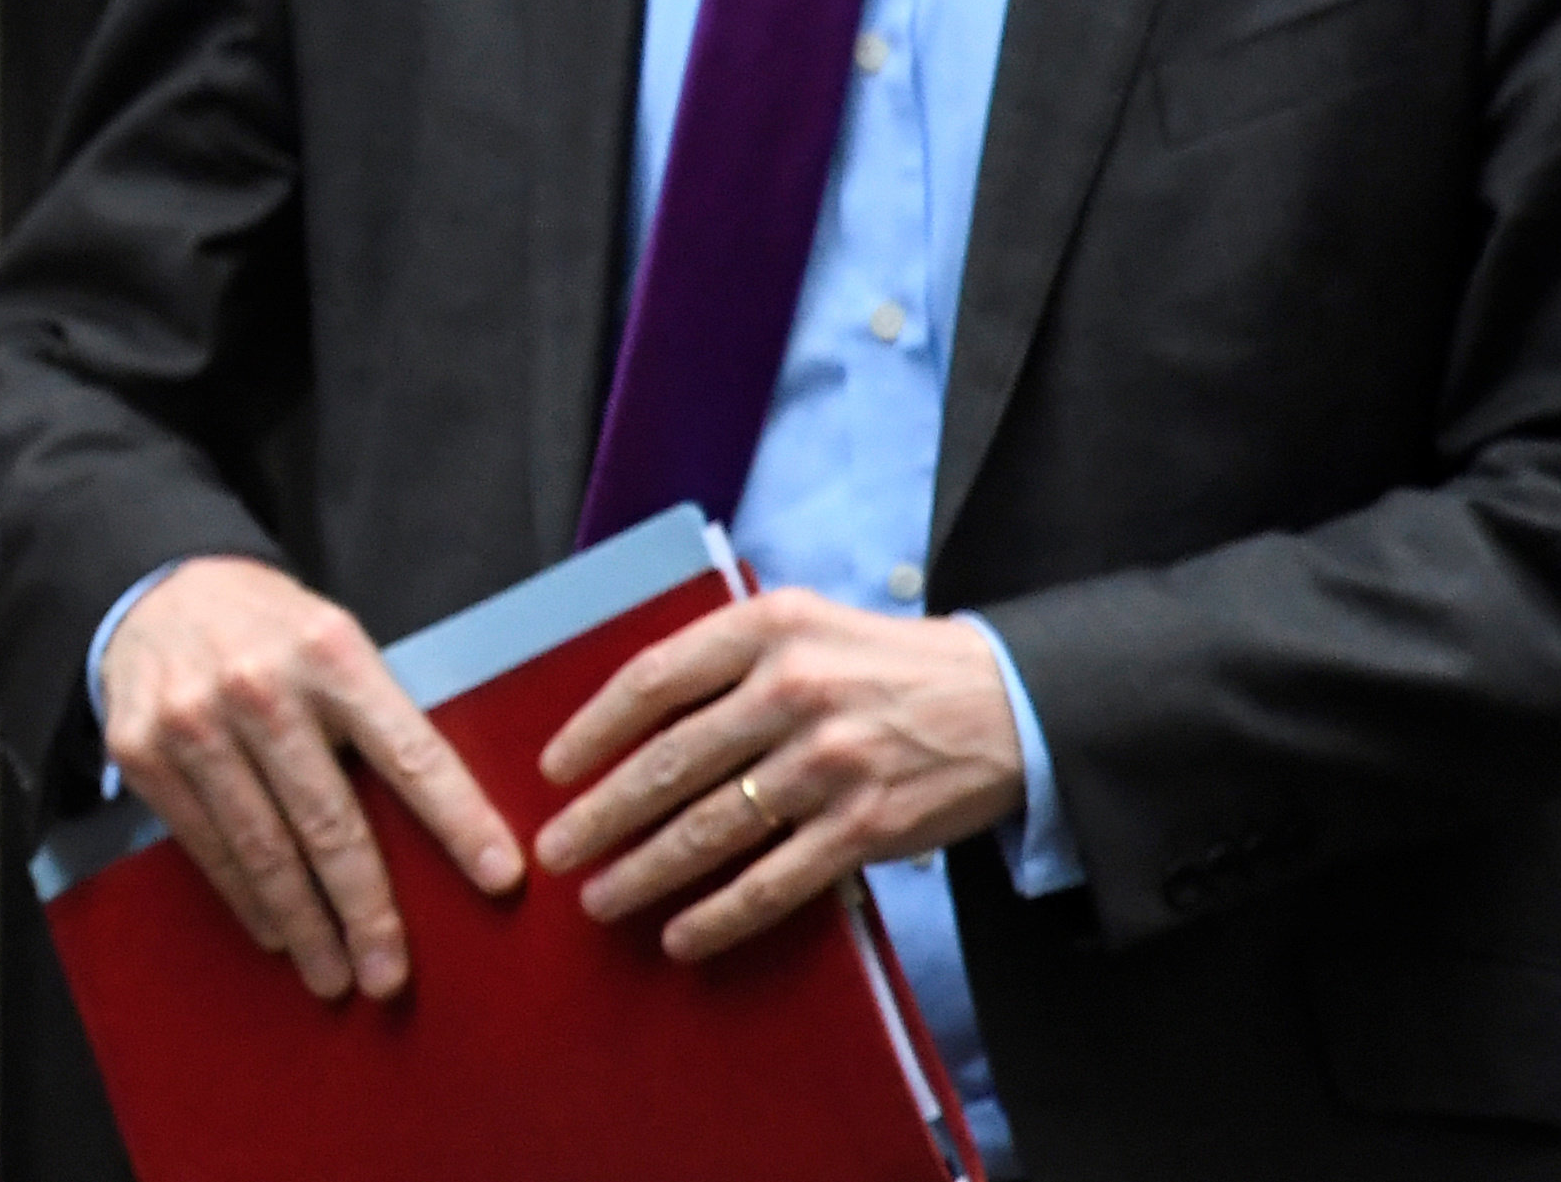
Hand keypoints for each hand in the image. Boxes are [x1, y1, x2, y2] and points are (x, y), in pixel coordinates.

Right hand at [98, 556, 523, 1000]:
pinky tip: (275, 931)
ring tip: (336, 978)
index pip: (408, 752)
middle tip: (391, 978)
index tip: (502, 879)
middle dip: (368, 911)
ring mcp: (194, 721)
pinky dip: (247, 899)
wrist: (155, 589)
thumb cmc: (270, 632)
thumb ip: (377, 718)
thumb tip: (446, 829)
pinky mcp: (142, 752)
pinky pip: (206, 846)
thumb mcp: (335, 643)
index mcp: (330, 653)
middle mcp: (260, 687)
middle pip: (329, 823)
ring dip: (306, 926)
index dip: (458, 820)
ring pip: (264, 849)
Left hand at [533, 589, 1025, 961]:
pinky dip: (720, 915)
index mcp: (766, 629)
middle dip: (602, 815)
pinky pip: (774, 882)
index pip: (655, 680)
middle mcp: (793, 690)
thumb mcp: (803, 625)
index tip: (553, 770)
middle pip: (670, 762)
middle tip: (555, 851)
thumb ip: (725, 656)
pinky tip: (681, 935)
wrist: (1006, 701)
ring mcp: (830, 762)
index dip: (593, 729)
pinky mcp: (866, 828)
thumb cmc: (881, 663)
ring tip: (599, 899)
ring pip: (712, 828)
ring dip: (646, 871)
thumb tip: (632, 714)